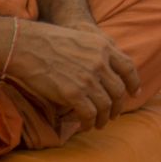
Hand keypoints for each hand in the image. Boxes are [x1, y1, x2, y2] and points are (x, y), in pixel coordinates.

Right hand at [6, 18, 140, 131]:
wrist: (26, 45)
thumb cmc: (49, 40)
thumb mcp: (81, 37)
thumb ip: (97, 51)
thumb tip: (107, 68)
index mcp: (103, 47)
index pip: (129, 68)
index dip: (133, 83)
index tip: (133, 93)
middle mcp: (100, 63)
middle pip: (118, 91)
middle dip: (118, 106)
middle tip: (113, 114)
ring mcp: (87, 79)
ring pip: (105, 106)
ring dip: (103, 118)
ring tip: (98, 123)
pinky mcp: (73, 93)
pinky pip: (89, 114)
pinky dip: (89, 122)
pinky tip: (85, 124)